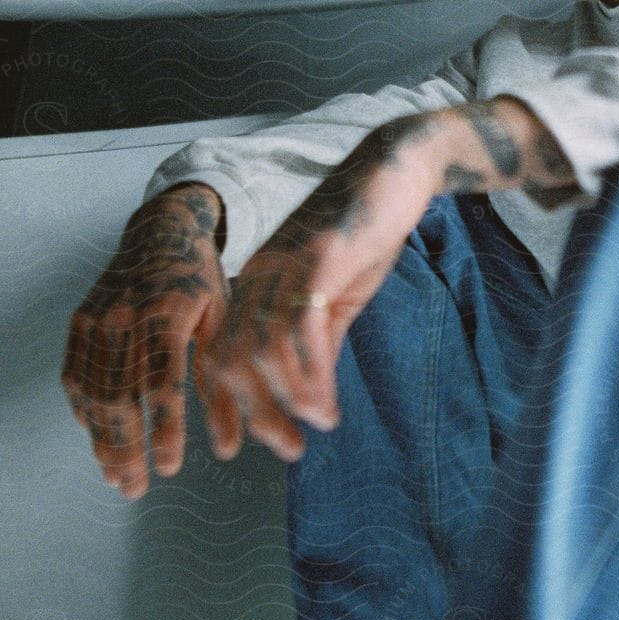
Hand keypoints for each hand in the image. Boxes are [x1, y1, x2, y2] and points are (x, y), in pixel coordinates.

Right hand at [60, 183, 232, 499]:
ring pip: (93, 392)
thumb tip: (233, 446)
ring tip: (116, 477)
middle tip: (137, 488)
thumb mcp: (225, 322)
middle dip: (127, 448)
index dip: (164, 429)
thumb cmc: (204, 281)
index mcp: (169, 313)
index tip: (169, 467)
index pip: (163, 382)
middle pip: (120, 395)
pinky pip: (75, 375)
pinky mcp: (81, 322)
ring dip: (102, 440)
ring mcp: (98, 319)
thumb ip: (226, 383)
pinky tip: (97, 437)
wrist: (162, 231)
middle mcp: (127, 316)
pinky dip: (84, 411)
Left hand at [194, 98, 575, 464]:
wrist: (397, 170)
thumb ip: (320, 338)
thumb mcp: (338, 293)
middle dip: (255, 412)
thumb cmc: (367, 229)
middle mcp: (259, 274)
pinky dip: (311, 374)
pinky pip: (302, 328)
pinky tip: (326, 404)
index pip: (221, 352)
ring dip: (285, 400)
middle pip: (234, 358)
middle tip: (288, 449)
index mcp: (256, 282)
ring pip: (263, 348)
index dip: (224, 403)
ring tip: (312, 429)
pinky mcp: (320, 257)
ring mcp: (287, 264)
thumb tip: (311, 392)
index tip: (238, 446)